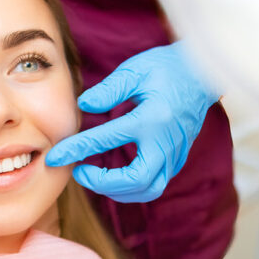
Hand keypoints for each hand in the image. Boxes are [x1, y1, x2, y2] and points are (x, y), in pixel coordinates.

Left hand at [45, 41, 218, 201]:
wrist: (203, 73)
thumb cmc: (166, 68)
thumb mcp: (134, 70)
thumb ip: (108, 90)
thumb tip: (83, 106)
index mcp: (152, 118)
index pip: (106, 140)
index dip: (77, 149)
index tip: (55, 156)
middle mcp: (166, 142)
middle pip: (136, 181)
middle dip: (103, 183)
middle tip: (79, 172)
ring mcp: (175, 153)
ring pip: (149, 189)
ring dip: (118, 191)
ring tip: (94, 177)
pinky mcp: (178, 158)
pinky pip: (155, 183)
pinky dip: (131, 186)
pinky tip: (113, 176)